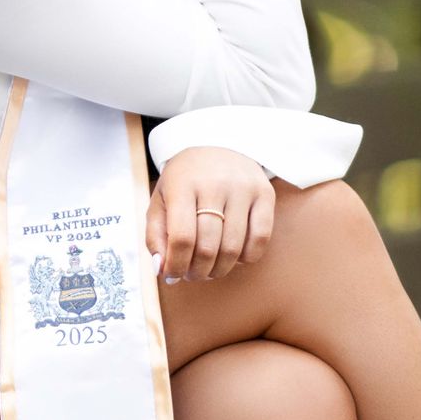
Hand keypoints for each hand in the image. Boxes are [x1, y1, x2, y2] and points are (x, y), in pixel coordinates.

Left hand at [146, 146, 274, 283]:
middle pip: (207, 247)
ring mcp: (243, 188)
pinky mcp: (265, 193)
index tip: (173, 275)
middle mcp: (215, 184)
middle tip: (192, 274)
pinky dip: (245, 258)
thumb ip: (155, 235)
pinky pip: (260, 239)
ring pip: (233, 248)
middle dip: (197, 272)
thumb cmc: (186, 181)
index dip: (176, 265)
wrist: (218, 144)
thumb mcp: (161, 200)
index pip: (181, 238)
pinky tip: (233, 255)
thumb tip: (162, 269)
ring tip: (210, 268)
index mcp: (183, 184)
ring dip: (219, 269)